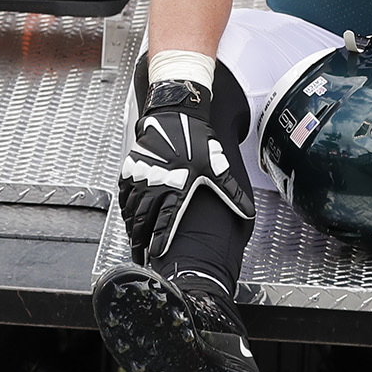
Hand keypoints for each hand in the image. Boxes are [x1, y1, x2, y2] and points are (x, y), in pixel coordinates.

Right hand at [118, 82, 252, 260]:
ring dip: (132, 229)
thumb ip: (231, 193)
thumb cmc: (196, 139)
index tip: (156, 255)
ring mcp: (140, 178)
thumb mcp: (217, 167)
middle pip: (143, 222)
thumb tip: (247, 211)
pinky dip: (125, 210)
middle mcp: (155, 185)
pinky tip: (127, 218)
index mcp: (176, 188)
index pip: (165, 223)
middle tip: (141, 257)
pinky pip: (124, 196)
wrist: (175, 114)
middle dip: (141, 242)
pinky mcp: (131, 169)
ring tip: (134, 243)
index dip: (159, 241)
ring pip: (131, 211)